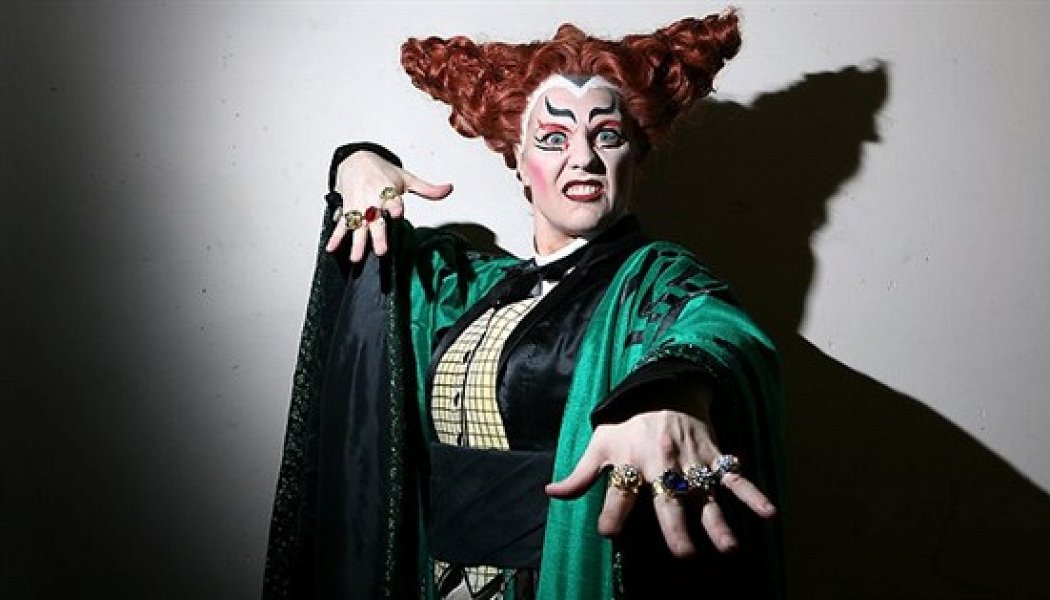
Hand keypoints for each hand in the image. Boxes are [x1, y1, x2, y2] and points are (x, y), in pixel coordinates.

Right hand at [326, 151, 452, 261]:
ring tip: (356, 257)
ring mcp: (358, 206)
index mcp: (386, 190)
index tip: (397, 214)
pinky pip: (341, 224)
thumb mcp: (407, 178)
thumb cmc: (382, 171)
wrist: (356, 158)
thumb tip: (449, 189)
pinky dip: (336, 236)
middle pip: (374, 219)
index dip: (394, 206)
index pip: (392, 199)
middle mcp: (371, 199)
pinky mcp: (347, 209)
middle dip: (377, 234)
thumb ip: (428, 189)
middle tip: (381, 251)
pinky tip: (332, 248)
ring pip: (357, 226)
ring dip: (356, 242)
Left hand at [545, 408, 775, 556]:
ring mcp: (690, 462)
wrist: (663, 387)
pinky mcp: (713, 456)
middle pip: (668, 500)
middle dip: (676, 526)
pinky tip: (769, 512)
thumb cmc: (628, 421)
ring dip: (718, 519)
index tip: (608, 533)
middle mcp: (661, 465)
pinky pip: (734, 477)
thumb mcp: (599, 443)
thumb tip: (551, 494)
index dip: (611, 514)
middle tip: (684, 553)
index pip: (618, 494)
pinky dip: (753, 493)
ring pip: (705, 495)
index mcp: (631, 463)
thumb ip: (580, 475)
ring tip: (728, 546)